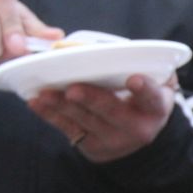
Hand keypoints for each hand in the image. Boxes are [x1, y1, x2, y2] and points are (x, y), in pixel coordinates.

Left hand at [27, 72, 177, 160]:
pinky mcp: (92, 147)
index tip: (133, 79)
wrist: (138, 134)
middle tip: (73, 89)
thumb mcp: (155, 81)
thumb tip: (103, 45)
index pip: (152, 97)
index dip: (144, 89)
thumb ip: (143, 64)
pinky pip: (68, 130)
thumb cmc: (143, 97)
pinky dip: (50, 115)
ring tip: (45, 93)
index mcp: (155, 108)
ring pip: (85, 120)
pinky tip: (37, 103)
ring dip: (62, 106)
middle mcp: (137, 128)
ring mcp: (113, 140)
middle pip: (111, 111)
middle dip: (91, 99)